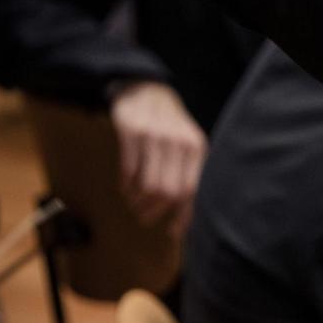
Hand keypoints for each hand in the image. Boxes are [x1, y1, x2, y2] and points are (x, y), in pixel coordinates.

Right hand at [109, 80, 206, 235]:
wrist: (147, 91)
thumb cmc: (170, 128)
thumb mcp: (188, 146)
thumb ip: (190, 177)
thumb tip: (187, 221)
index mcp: (196, 149)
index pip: (192, 190)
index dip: (182, 215)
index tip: (173, 232)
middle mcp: (178, 142)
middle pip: (168, 192)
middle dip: (154, 212)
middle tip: (145, 217)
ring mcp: (154, 136)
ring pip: (147, 185)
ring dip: (138, 202)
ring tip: (135, 204)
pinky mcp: (131, 132)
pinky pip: (128, 171)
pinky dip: (126, 187)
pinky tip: (126, 189)